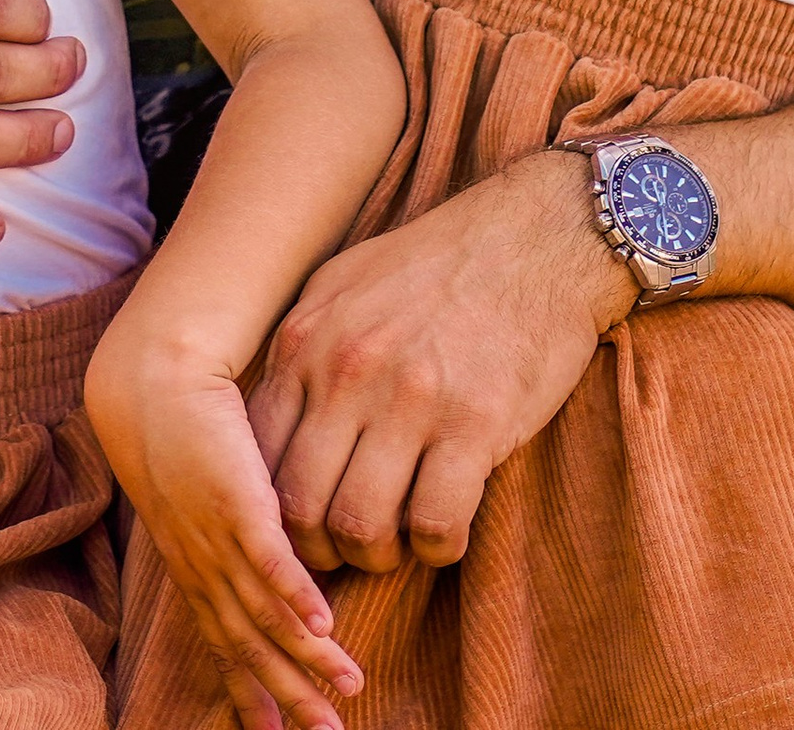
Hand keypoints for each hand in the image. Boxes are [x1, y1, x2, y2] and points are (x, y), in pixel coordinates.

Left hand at [88, 340, 362, 729]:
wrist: (155, 379)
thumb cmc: (183, 428)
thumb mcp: (208, 494)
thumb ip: (238, 530)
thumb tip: (267, 553)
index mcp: (194, 566)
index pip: (223, 643)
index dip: (249, 690)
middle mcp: (202, 564)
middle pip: (249, 646)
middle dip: (288, 696)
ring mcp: (217, 537)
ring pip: (265, 613)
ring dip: (306, 657)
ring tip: (350, 685)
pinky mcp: (234, 500)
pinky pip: (268, 559)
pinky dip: (296, 595)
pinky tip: (324, 624)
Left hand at [251, 155, 630, 574]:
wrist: (537, 236)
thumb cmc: (437, 262)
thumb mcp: (344, 281)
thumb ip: (301, 347)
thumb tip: (267, 415)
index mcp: (307, 339)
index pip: (256, 455)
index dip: (269, 509)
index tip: (299, 524)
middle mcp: (346, 370)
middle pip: (299, 505)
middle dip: (318, 549)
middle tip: (348, 548)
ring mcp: (409, 398)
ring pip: (360, 526)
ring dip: (376, 556)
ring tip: (398, 542)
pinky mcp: (474, 423)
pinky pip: (435, 524)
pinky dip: (437, 548)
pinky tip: (446, 529)